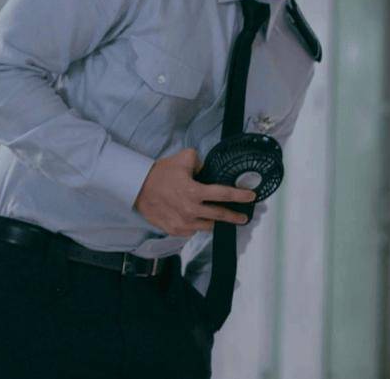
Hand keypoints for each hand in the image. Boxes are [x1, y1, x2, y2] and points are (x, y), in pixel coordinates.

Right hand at [134, 148, 255, 236]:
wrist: (137, 188)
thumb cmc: (160, 173)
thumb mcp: (183, 159)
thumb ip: (200, 162)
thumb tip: (207, 170)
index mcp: (194, 192)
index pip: (223, 194)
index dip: (240, 196)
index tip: (251, 197)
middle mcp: (191, 210)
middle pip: (219, 216)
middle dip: (234, 217)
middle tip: (243, 218)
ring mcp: (183, 223)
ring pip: (207, 226)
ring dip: (214, 221)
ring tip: (218, 217)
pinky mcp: (175, 230)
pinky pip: (192, 231)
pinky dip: (197, 225)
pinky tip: (196, 218)